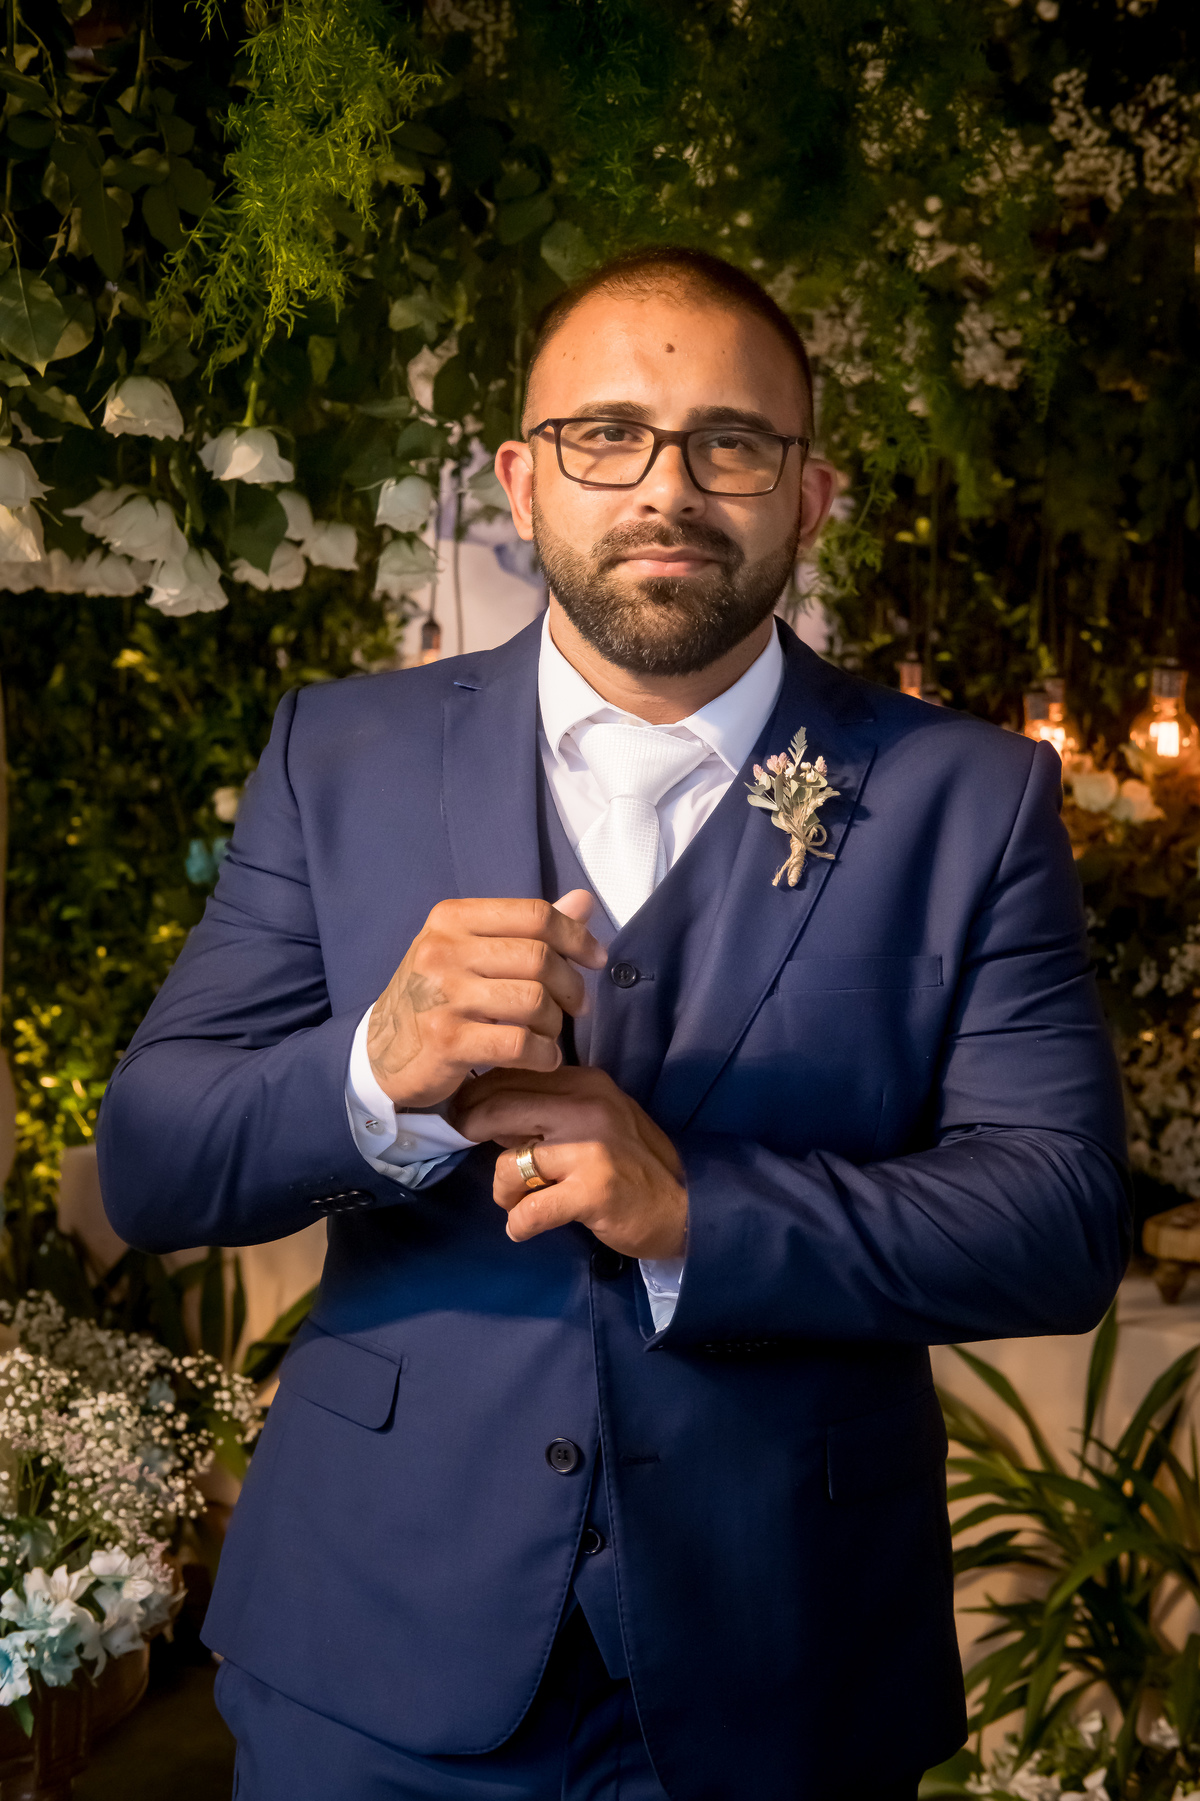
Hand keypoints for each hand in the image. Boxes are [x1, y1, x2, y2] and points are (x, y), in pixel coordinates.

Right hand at [366, 891, 605, 1109]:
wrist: (379, 1051)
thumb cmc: (437, 997)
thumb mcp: (472, 951)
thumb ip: (528, 928)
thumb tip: (584, 900)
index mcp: (452, 918)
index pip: (534, 915)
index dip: (577, 936)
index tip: (596, 958)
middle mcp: (443, 950)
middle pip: (540, 958)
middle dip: (571, 986)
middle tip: (576, 1006)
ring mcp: (443, 996)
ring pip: (535, 1001)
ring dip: (555, 1023)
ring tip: (548, 1033)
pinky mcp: (446, 1041)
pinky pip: (520, 1044)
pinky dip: (544, 1055)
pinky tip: (542, 1058)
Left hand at [454, 1066, 687, 1260]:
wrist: (683, 1207)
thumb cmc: (630, 1164)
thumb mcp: (593, 1121)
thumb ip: (547, 1110)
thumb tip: (486, 1107)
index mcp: (585, 1083)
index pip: (514, 1074)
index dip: (477, 1094)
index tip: (463, 1111)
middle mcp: (588, 1107)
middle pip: (501, 1106)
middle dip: (471, 1125)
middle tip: (464, 1140)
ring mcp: (591, 1150)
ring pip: (509, 1163)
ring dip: (503, 1190)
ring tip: (515, 1202)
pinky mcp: (593, 1192)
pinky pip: (529, 1211)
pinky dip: (519, 1224)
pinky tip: (524, 1228)